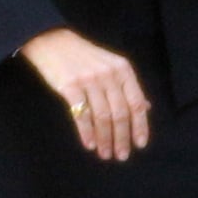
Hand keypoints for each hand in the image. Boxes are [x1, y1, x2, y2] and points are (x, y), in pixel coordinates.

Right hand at [25, 27, 149, 160]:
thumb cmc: (83, 56)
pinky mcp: (70, 86)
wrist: (52, 41)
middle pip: (121, 113)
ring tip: (105, 154)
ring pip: (103, 117)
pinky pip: (82, 115)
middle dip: (122, 138)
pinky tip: (90, 144)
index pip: (137, 103)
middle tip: (121, 156)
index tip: (139, 145)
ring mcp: (89, 80)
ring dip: (105, 139)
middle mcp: (109, 75)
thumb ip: (127, 87)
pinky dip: (87, 132)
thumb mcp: (111, 66)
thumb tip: (146, 108)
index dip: (140, 126)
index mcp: (123, 70)